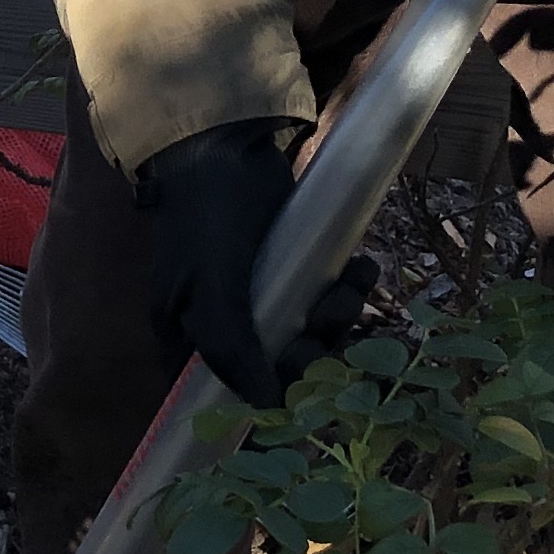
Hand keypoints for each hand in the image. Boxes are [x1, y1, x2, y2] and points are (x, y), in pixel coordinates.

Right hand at [132, 120, 371, 407]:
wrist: (225, 140)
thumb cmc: (205, 215)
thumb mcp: (210, 283)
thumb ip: (231, 346)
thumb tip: (266, 407)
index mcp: (192, 340)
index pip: (224, 401)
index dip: (266, 413)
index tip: (304, 406)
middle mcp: (227, 327)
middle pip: (280, 372)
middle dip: (317, 352)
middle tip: (328, 319)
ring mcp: (264, 299)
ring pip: (313, 336)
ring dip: (342, 316)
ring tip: (354, 281)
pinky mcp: (295, 271)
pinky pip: (328, 299)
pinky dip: (351, 288)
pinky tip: (362, 265)